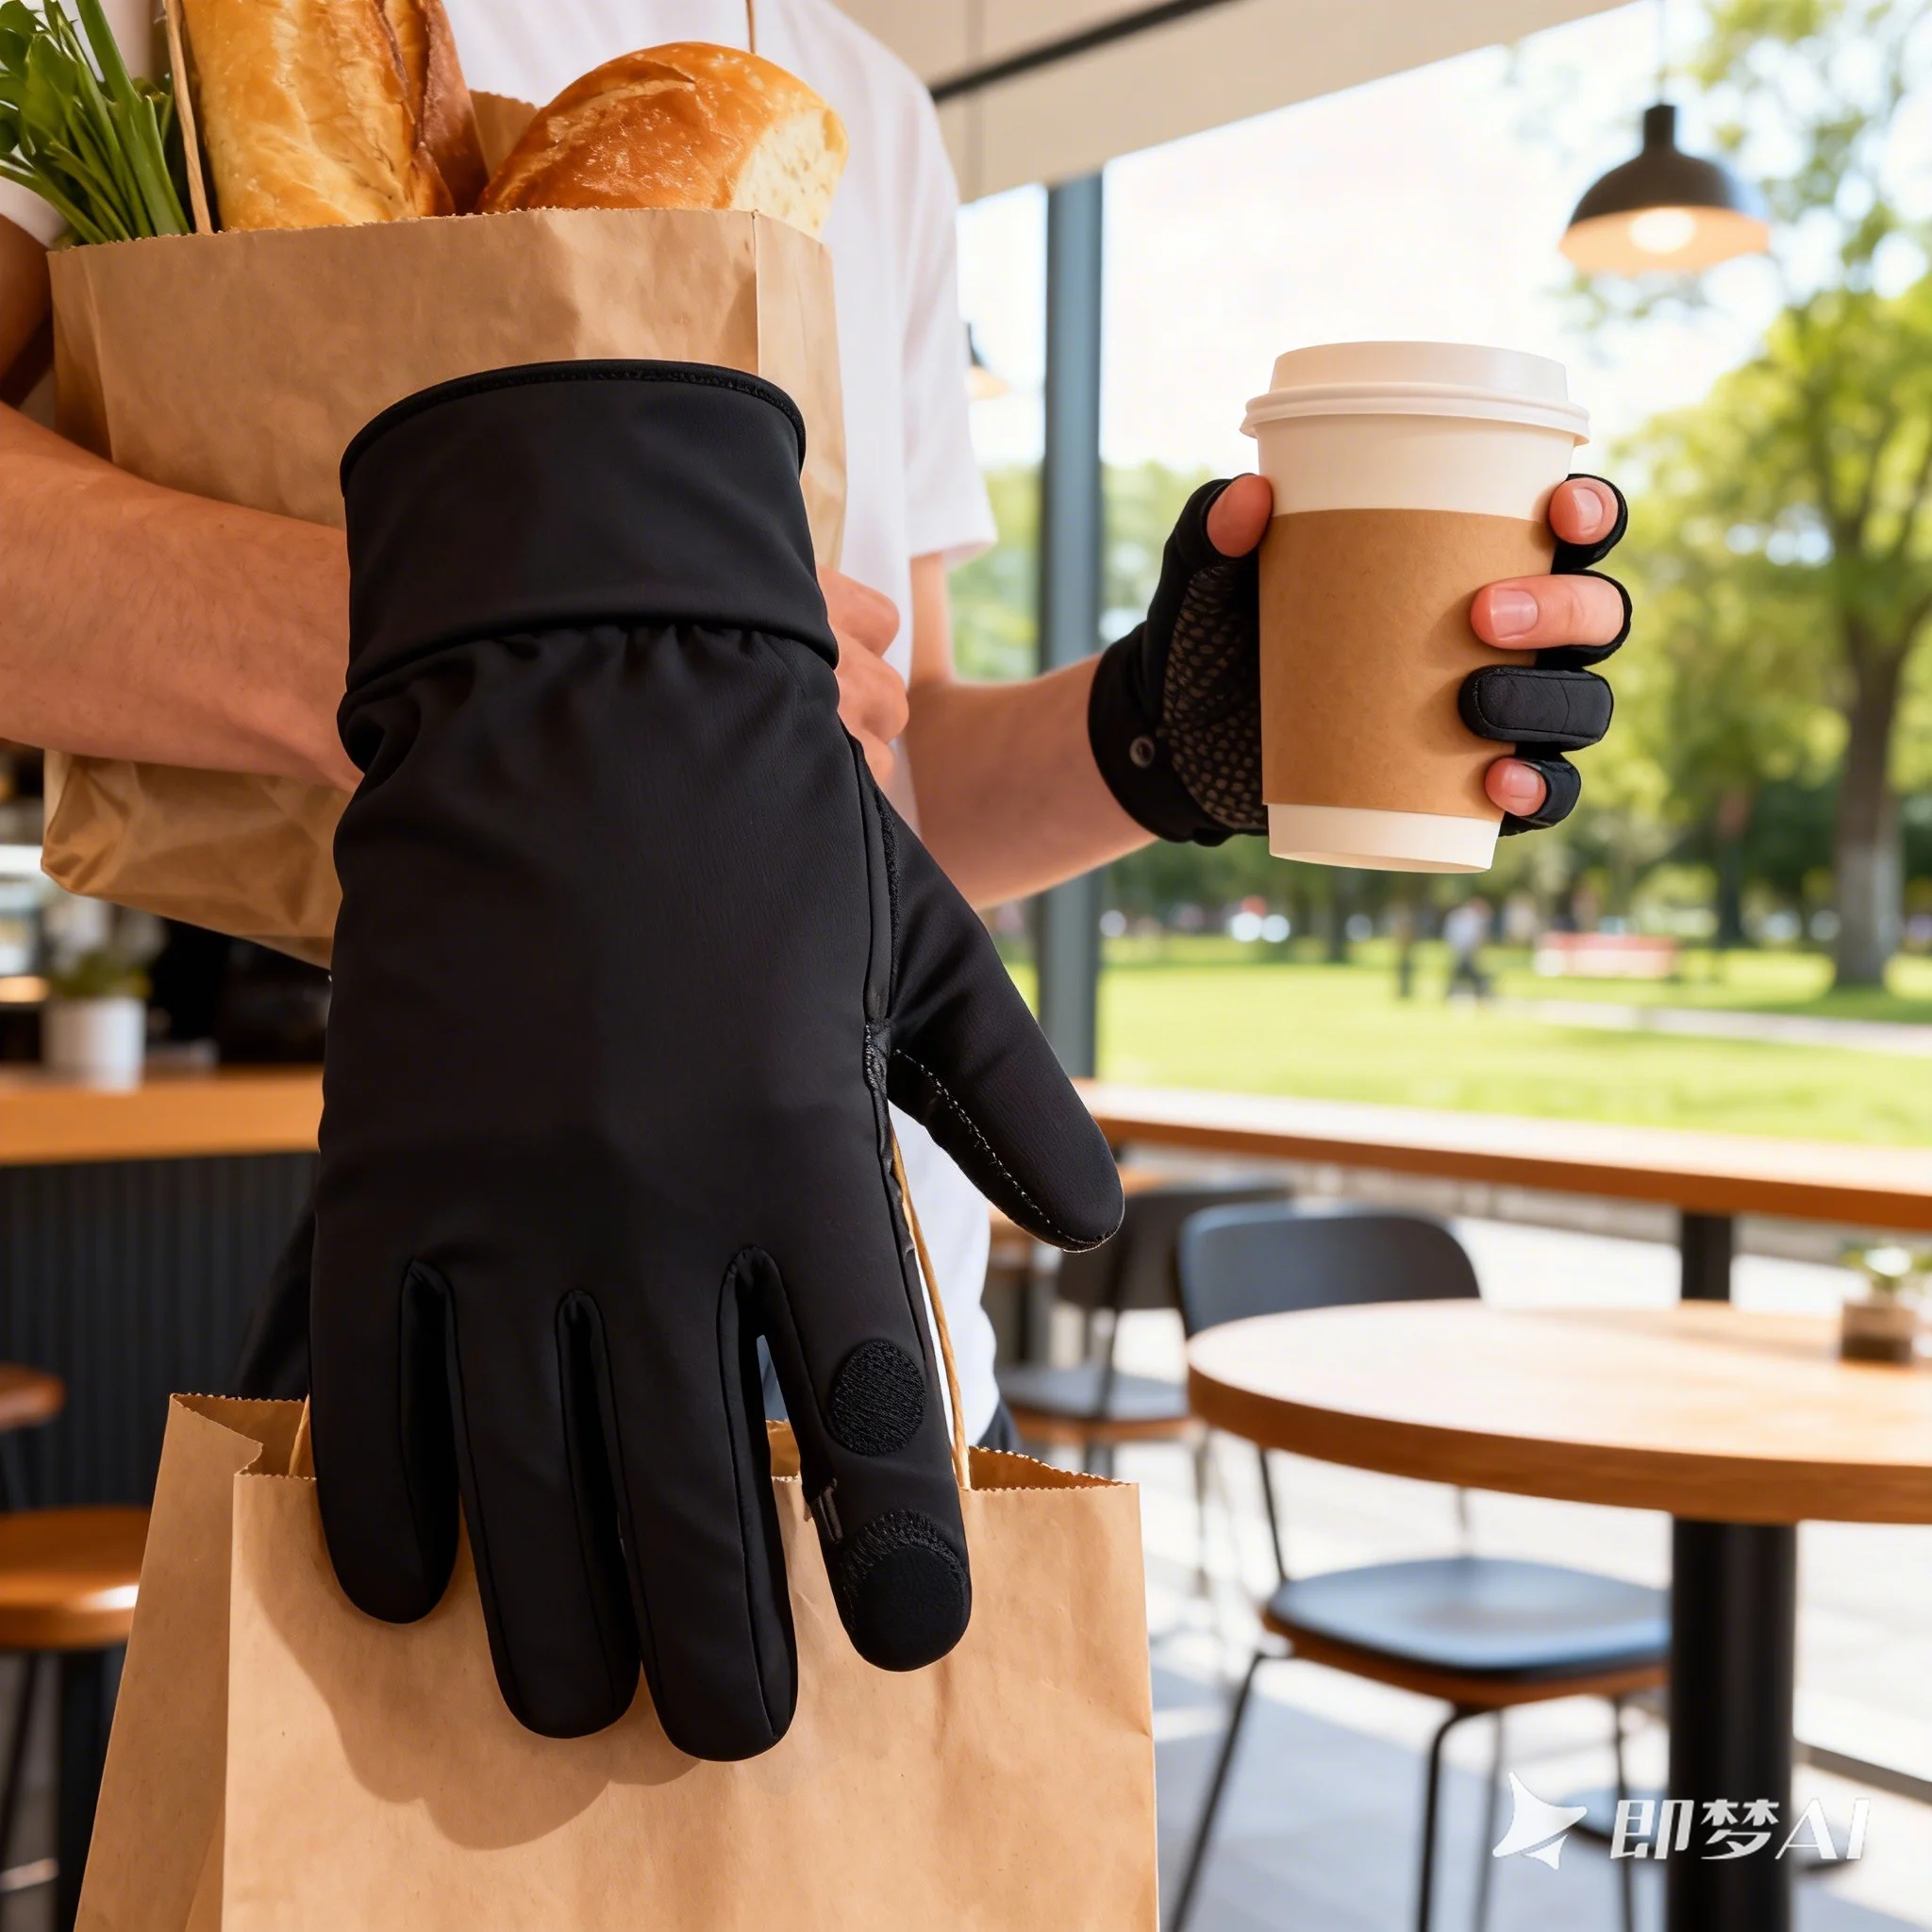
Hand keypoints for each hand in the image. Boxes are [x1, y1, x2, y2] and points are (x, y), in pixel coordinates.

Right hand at [314, 366, 1122, 1757]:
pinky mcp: (383, 1173)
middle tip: (737, 1723)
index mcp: (808, 1150)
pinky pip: (364, 1392)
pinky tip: (410, 1585)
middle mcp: (658, 1200)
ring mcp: (504, 1196)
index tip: (906, 1647)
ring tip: (581, 1702)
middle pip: (695, 1497)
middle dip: (721, 1651)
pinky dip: (383, 1514)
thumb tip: (1091, 1229)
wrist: (575, 694)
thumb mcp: (931, 950)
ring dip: (552, 1629)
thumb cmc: (772, 829)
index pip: (874, 1412)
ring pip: (520, 1488)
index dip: (896, 1559)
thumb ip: (1014, 1098)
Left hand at [1085, 473, 1629, 841]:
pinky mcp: (1471, 788)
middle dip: (1566, 609)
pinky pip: (1544, 795)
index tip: (1559, 511)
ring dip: (1550, 701)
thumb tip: (1248, 495)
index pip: (1572, 524)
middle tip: (1485, 616)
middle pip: (1595, 614)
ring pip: (1581, 704)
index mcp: (1477, 558)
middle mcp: (1513, 635)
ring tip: (1473, 702)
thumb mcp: (1204, 582)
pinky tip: (1502, 784)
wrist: (1182, 748)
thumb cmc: (1216, 639)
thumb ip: (1213, 530)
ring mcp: (1500, 715)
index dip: (1592, 512)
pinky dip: (1540, 792)